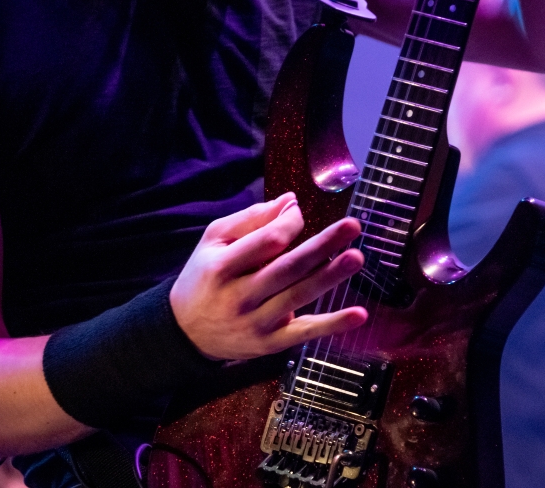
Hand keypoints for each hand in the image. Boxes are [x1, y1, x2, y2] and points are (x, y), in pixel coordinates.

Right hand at [170, 193, 367, 359]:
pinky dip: (333, 324)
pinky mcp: (270, 344)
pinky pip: (305, 333)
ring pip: (299, 296)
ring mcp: (256, 323)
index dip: (288, 224)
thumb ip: (251, 220)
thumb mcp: (214, 242)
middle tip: (351, 226)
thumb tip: (291, 201)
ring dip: (331, 277)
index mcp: (221, 267)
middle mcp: (239, 297)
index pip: (264, 242)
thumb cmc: (205, 277)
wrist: (185, 332)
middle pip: (287, 268)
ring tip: (356, 257)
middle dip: (321, 247)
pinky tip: (359, 314)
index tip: (299, 211)